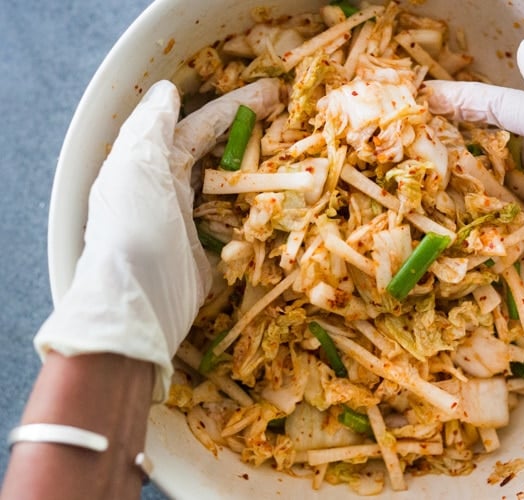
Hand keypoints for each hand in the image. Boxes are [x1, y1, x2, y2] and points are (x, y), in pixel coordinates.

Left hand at [35, 78, 282, 400]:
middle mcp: (171, 188)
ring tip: (293, 156)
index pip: (198, 125)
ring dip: (260, 169)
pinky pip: (238, 222)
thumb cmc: (133, 229)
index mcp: (152, 164)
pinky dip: (259, 210)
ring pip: (231, 185)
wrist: (138, 304)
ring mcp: (191, 221)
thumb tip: (167, 92)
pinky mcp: (208, 251)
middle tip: (287, 117)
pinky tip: (283, 201)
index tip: (270, 94)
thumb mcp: (135, 166)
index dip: (233, 106)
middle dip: (250, 132)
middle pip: (217, 151)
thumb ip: (151, 126)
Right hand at [426, 38, 523, 327]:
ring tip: (429, 199)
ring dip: (472, 199)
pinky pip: (519, 248)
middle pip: (499, 154)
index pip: (502, 109)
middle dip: (461, 150)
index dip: (464, 102)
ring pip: (504, 200)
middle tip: (417, 153)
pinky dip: (497, 249)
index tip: (426, 99)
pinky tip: (465, 248)